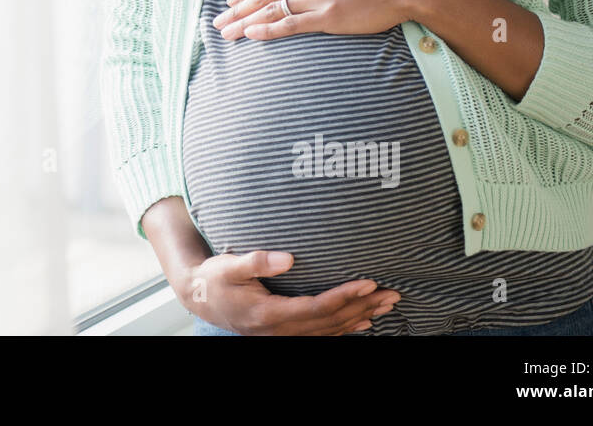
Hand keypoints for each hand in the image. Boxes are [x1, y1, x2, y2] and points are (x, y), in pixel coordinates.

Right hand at [180, 250, 401, 335]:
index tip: (368, 282)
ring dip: (361, 317)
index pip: (317, 307)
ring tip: (387, 306)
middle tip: (393, 294)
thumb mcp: (228, 266)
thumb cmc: (213, 279)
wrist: (199, 298)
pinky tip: (363, 323)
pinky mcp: (284, 332)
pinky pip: (322, 334)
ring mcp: (283, 335)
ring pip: (330, 331)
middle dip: (363, 307)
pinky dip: (345, 329)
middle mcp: (280, 330)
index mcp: (269, 313)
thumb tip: (288, 258)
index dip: (345, 296)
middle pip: (331, 321)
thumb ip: (256, 261)